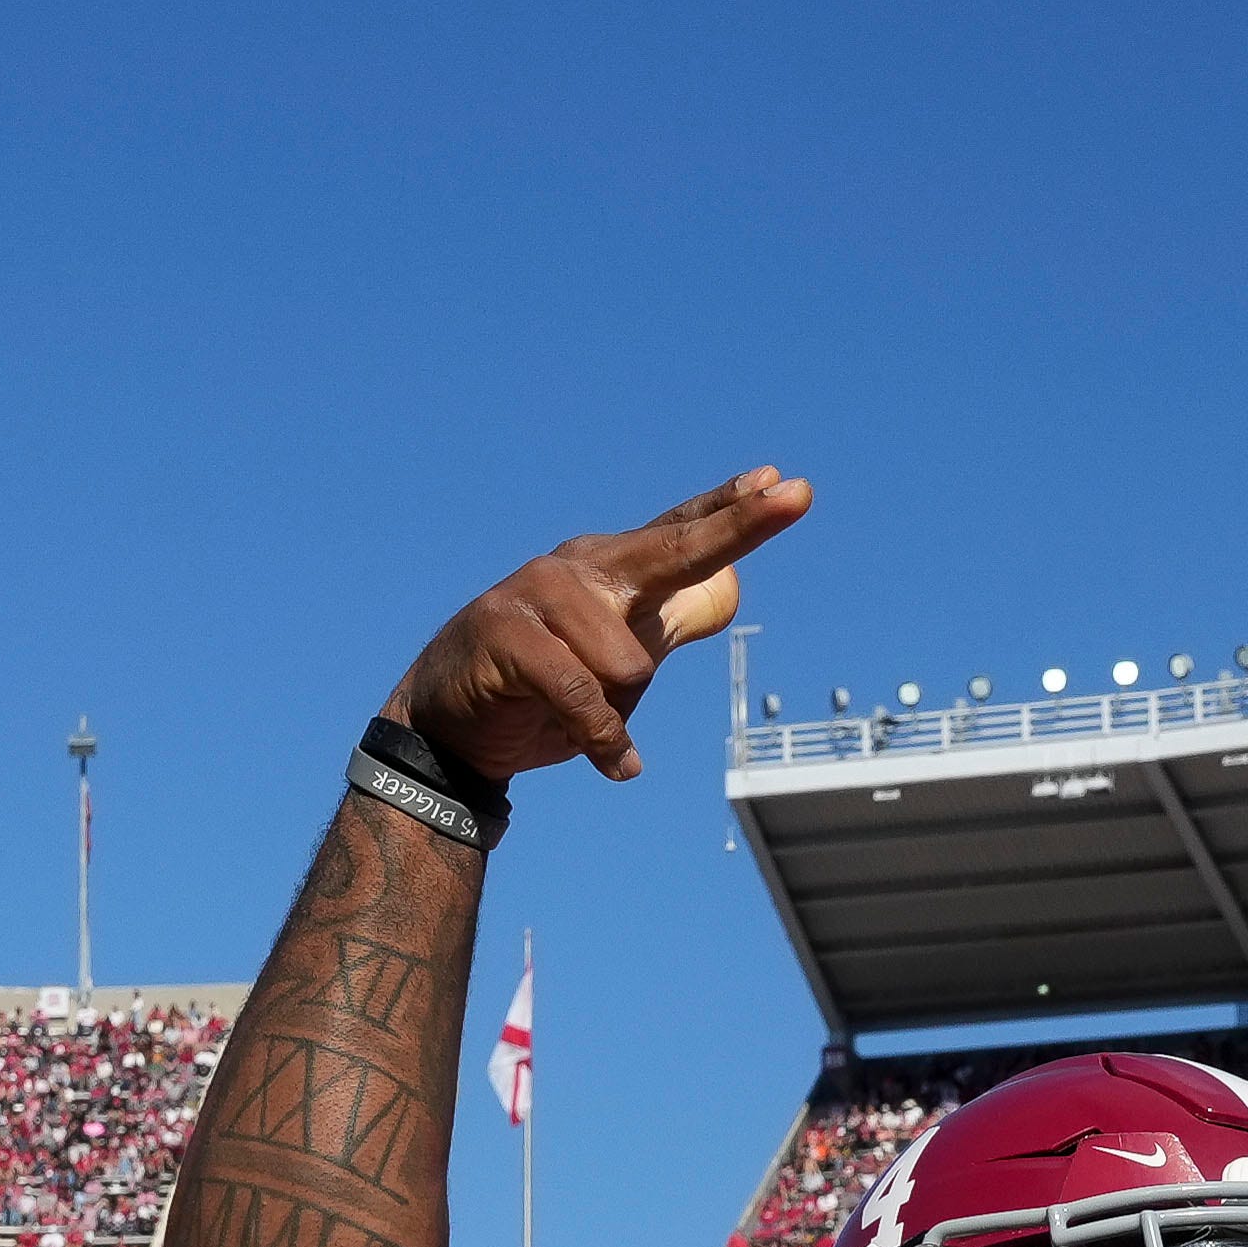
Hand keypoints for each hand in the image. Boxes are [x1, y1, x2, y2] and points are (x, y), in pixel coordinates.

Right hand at [389, 469, 817, 786]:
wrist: (448, 730)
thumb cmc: (539, 690)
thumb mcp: (616, 660)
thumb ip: (669, 621)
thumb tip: (732, 588)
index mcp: (608, 570)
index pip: (682, 535)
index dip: (736, 511)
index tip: (788, 485)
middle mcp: (577, 568)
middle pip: (674, 550)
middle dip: (737, 527)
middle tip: (798, 492)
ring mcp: (537, 592)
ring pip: (629, 664)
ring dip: (614, 713)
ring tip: (574, 716)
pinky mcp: (506, 633)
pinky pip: (585, 697)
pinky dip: (602, 740)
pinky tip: (612, 761)